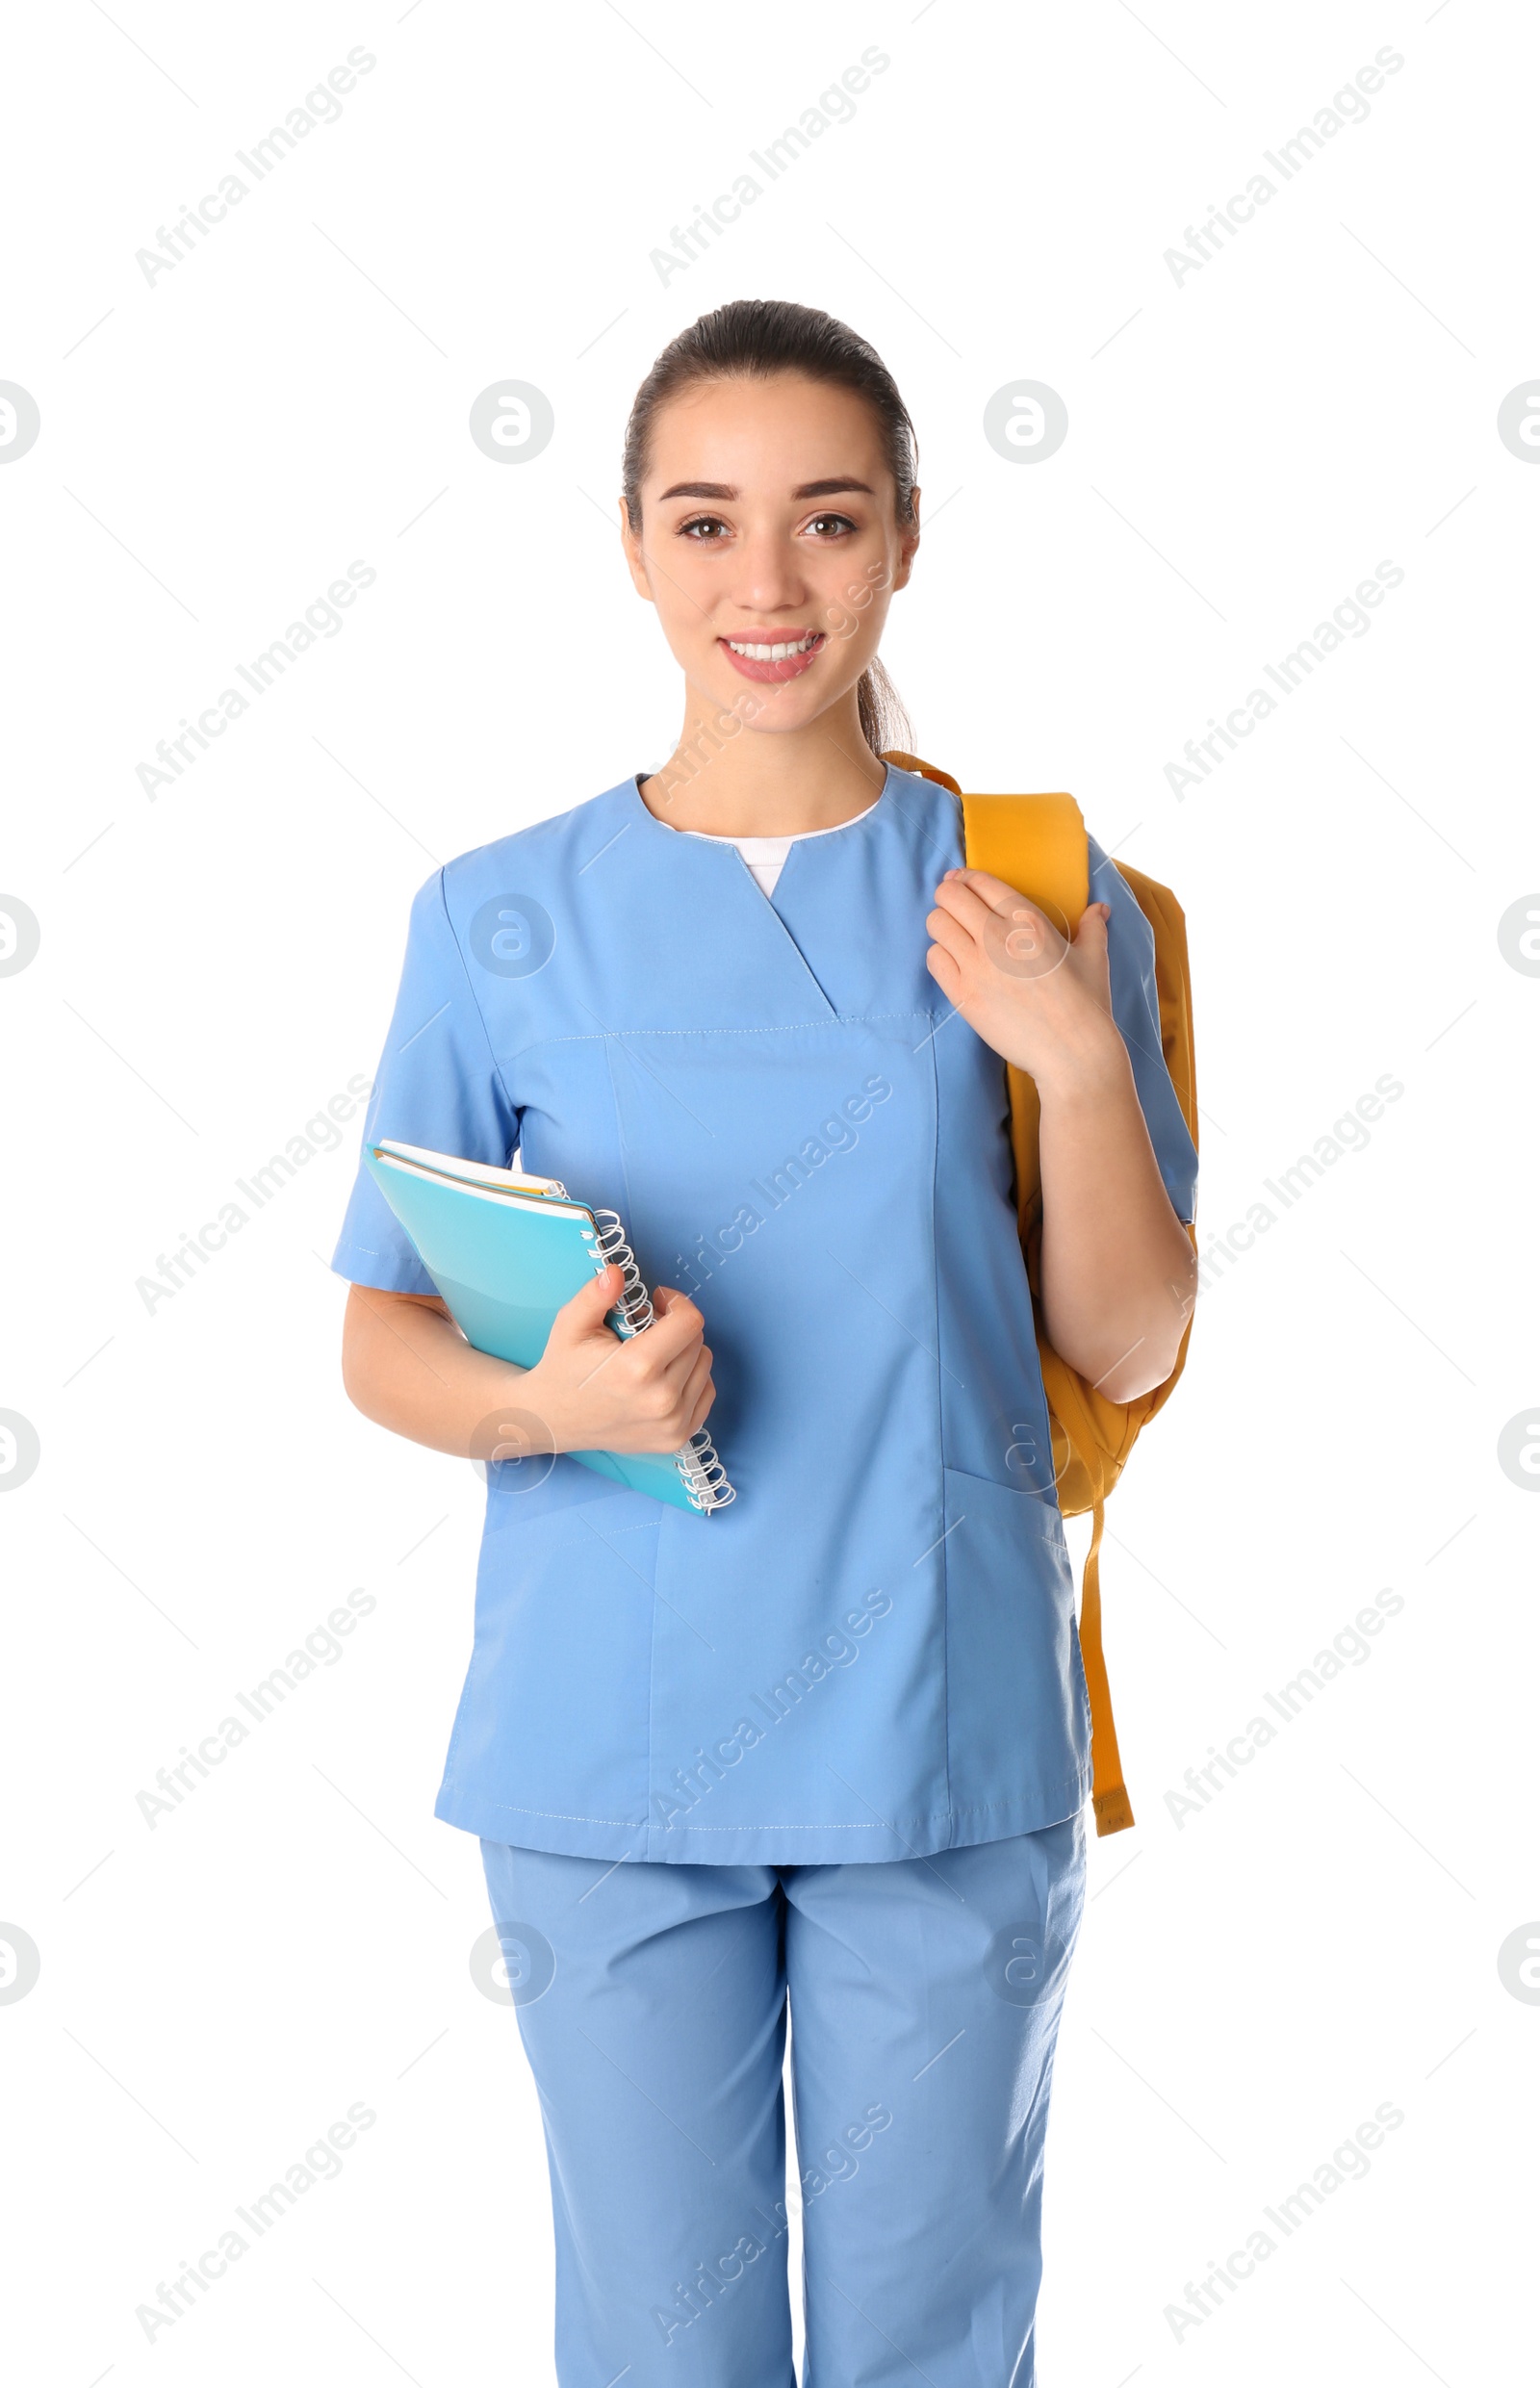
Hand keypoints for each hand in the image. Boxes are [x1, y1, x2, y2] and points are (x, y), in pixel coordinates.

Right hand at [521, 1266, 716, 1455]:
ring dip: (684, 1352)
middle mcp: (661, 1400)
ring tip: (652, 1356)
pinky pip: (706, 1392)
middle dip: (675, 1327)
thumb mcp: (570, 1324)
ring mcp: (672, 1424)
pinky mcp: (677, 1438)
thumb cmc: (563, 1368)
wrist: (553, 1420)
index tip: (657, 1303)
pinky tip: (662, 1378)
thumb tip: (616, 1272)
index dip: (675, 1303)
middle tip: (646, 1330)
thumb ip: (595, 1295)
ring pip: (704, 1365)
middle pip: (697, 1341)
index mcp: (637, 1368)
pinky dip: (691, 1379)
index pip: (690, 1322)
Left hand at [925, 868, 1124, 1092]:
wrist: (1071, 1052)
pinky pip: (933, 958)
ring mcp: (976, 966)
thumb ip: (1093, 926)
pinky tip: (955, 963)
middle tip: (955, 907)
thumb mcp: (1095, 957)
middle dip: (949, 896)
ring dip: (943, 925)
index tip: (962, 882)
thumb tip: (1100, 909)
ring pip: (936, 923)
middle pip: (949, 895)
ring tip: (956, 937)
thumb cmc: (1086, 1003)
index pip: (981, 881)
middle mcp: (997, 936)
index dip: (966, 878)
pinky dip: (940, 956)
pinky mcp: (963, 994)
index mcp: (1028, 919)